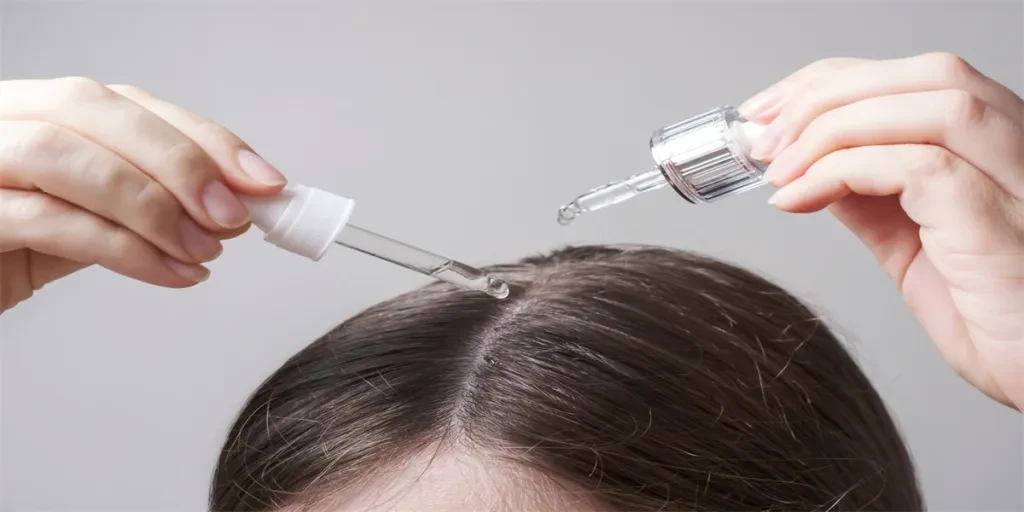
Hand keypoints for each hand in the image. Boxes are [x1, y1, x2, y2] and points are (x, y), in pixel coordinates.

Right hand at [0, 78, 286, 312]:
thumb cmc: (2, 251)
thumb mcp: (81, 219)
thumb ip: (140, 205)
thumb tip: (226, 208)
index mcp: (34, 110)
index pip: (128, 103)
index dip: (201, 137)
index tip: (262, 179)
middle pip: (95, 110)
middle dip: (179, 162)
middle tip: (234, 215)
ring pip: (67, 157)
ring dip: (153, 206)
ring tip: (204, 251)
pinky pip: (45, 221)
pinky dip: (122, 249)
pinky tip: (170, 274)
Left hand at [739, 53, 1023, 409]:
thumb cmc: (993, 320)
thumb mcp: (914, 243)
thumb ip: (871, 196)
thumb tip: (810, 164)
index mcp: (996, 146)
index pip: (910, 76)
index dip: (829, 82)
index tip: (767, 110)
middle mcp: (1019, 147)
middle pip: (920, 75)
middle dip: (824, 94)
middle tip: (762, 139)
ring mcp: (1018, 179)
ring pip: (926, 101)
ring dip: (831, 127)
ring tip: (777, 170)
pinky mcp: (997, 217)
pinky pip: (917, 165)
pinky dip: (840, 171)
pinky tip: (798, 198)